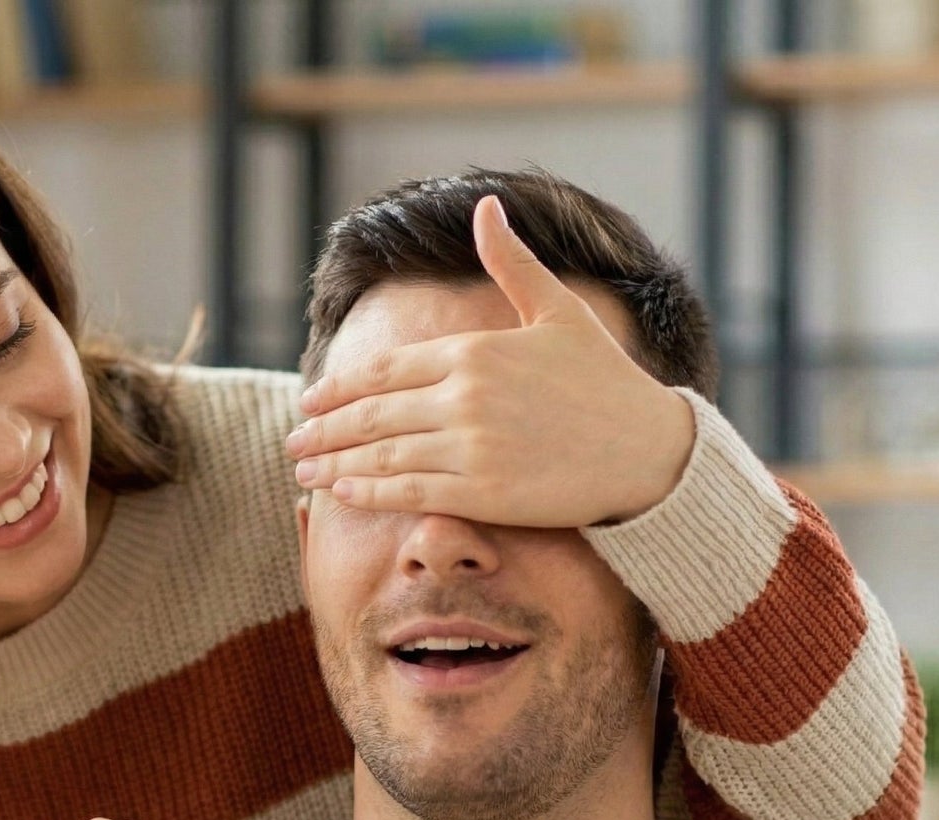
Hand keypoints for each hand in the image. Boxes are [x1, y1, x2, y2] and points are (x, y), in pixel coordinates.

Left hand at [288, 194, 695, 527]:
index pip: (385, 370)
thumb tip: (487, 206)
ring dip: (333, 463)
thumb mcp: (558, 311)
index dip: (339, 388)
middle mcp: (465, 397)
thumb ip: (512, 265)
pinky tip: (341, 492)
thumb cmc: (603, 381)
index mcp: (474, 351)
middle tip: (291, 442)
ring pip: (381, 455)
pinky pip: (408, 492)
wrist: (647, 449)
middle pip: (371, 415)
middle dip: (322, 430)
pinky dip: (367, 491)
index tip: (309, 402)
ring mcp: (471, 447)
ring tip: (303, 471)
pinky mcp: (483, 492)